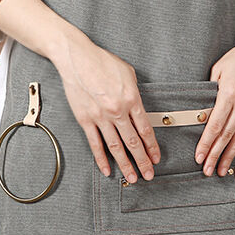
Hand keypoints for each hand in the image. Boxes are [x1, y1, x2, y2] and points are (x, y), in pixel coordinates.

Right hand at [52, 30, 160, 182]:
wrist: (77, 58)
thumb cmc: (102, 62)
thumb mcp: (128, 73)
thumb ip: (135, 92)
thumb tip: (139, 107)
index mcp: (131, 99)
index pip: (145, 129)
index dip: (152, 146)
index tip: (156, 157)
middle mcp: (117, 111)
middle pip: (133, 142)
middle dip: (143, 161)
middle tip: (149, 174)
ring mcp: (100, 117)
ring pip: (116, 147)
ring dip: (125, 164)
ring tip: (132, 177)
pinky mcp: (85, 119)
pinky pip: (95, 143)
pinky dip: (101, 159)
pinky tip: (107, 169)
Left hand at [195, 4, 234, 175]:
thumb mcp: (218, 69)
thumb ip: (210, 90)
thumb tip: (201, 110)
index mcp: (229, 94)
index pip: (214, 125)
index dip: (205, 143)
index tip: (199, 156)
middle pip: (226, 136)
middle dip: (214, 155)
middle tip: (206, 170)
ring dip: (229, 156)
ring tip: (221, 171)